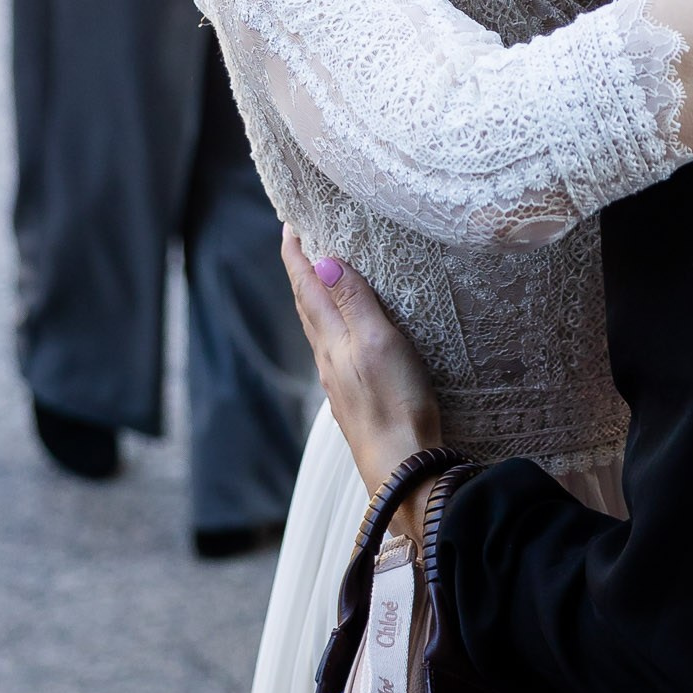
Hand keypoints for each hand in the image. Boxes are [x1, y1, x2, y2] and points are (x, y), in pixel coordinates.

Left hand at [282, 233, 440, 501]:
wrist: (403, 466)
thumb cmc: (396, 403)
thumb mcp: (379, 341)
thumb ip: (353, 301)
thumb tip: (323, 261)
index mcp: (332, 340)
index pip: (306, 287)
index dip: (296, 255)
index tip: (288, 226)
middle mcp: (328, 359)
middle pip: (306, 306)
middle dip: (301, 273)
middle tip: (300, 244)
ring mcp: (340, 381)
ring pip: (319, 330)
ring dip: (314, 299)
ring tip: (320, 279)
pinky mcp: (356, 398)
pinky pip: (335, 351)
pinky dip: (332, 327)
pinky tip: (344, 334)